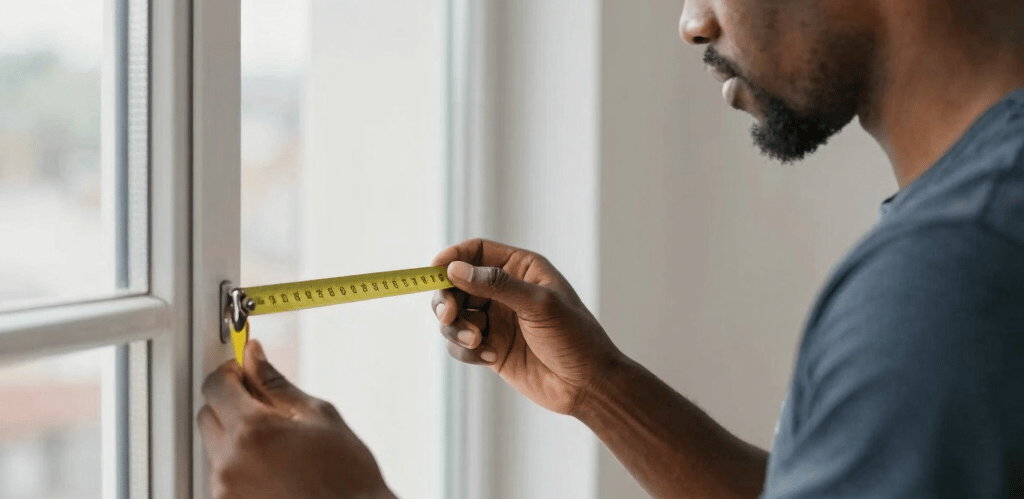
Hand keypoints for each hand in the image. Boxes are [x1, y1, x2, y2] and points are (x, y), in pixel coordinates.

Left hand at [197, 340, 395, 498]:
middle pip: (208, 414)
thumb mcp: (318, 416)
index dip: (231, 372)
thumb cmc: (346, 475)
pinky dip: (240, 463)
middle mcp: (229, 463)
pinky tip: (274, 466)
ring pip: (215, 445)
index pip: (216, 386)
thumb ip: (276, 385)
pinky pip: (223, 473)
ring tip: (278, 445)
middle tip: (266, 407)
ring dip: (236, 436)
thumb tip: (254, 358)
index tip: (244, 371)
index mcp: (252, 432)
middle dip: (231, 404)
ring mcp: (226, 490)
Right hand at [432, 238, 623, 414]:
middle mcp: (504, 291)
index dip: (452, 257)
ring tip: (477, 342)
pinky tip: (490, 357)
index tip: (433, 271)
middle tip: (448, 316)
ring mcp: (496, 320)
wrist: (587, 385)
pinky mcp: (490, 348)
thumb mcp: (539, 305)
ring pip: (454, 315)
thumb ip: (496, 284)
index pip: (476, 251)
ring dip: (456, 329)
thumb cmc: (574, 338)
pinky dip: (466, 350)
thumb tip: (455, 270)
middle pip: (456, 283)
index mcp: (521, 269)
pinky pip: (460, 344)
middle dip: (446, 298)